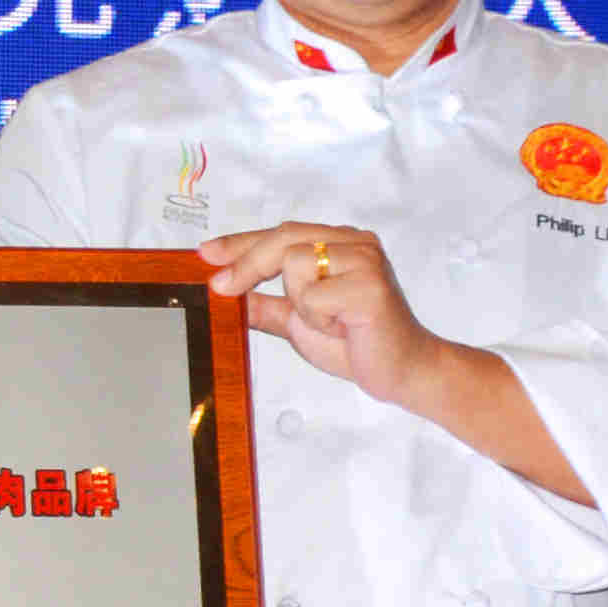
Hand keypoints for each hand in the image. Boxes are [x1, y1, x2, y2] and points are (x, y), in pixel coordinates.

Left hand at [206, 219, 450, 409]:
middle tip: (220, 287)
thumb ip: (267, 306)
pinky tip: (343, 328)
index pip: (280, 234)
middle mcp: (354, 243)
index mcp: (339, 244)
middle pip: (283, 238)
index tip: (205, 253)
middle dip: (246, 265)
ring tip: (330, 322)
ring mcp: (365, 259)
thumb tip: (227, 296)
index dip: (240, 243)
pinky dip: (318, 320)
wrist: (401, 372)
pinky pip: (314, 296)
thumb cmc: (357, 343)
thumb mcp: (299, 321)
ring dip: (300, 304)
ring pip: (296, 265)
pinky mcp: (370, 285)